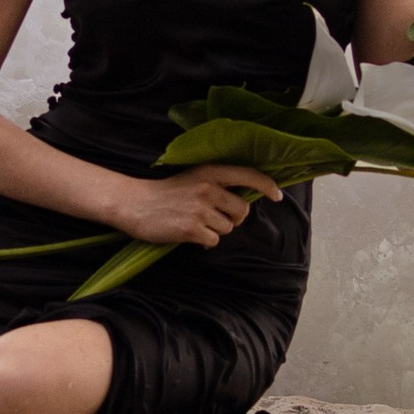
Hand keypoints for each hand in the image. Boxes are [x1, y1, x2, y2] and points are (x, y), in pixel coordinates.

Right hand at [119, 164, 283, 249]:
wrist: (135, 204)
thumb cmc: (166, 194)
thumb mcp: (193, 178)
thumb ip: (217, 185)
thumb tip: (242, 204)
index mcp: (210, 172)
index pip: (248, 175)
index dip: (267, 186)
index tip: (277, 196)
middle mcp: (208, 188)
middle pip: (241, 211)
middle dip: (232, 219)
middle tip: (213, 218)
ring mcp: (200, 209)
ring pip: (227, 229)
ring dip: (215, 231)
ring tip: (195, 224)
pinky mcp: (191, 228)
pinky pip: (213, 241)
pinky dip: (204, 242)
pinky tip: (189, 234)